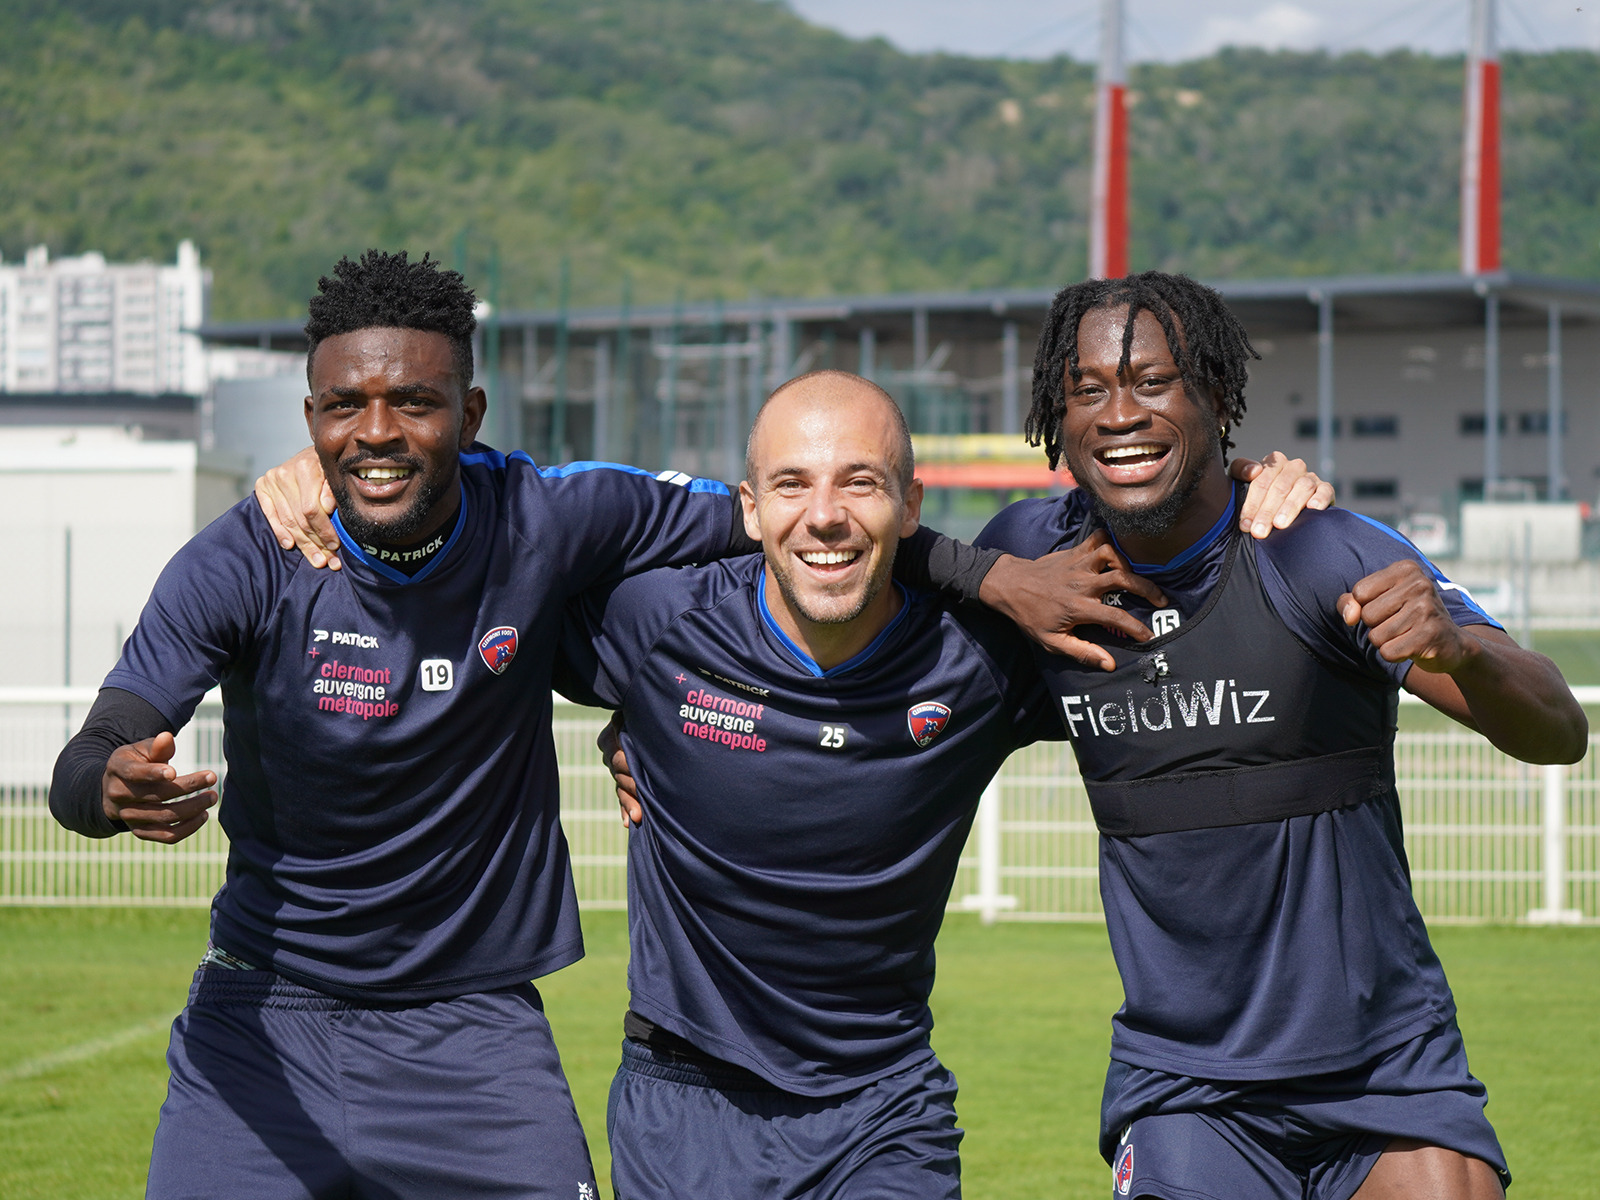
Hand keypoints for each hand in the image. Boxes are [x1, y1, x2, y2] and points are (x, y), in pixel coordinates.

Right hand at [102, 733, 218, 843]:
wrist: (114, 789)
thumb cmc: (135, 763)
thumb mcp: (140, 750)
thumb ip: (156, 747)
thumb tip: (167, 737)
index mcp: (117, 770)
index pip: (134, 773)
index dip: (153, 773)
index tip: (174, 772)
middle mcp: (119, 796)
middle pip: (156, 796)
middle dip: (187, 786)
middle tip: (212, 776)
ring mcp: (129, 816)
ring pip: (163, 817)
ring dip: (192, 808)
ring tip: (212, 796)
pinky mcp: (140, 831)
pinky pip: (165, 836)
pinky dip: (187, 828)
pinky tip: (203, 815)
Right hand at [255, 448, 340, 569]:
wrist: (313, 455)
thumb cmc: (329, 469)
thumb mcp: (336, 477)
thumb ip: (333, 491)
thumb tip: (327, 508)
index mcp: (306, 467)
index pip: (312, 509)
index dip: (324, 530)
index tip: (335, 546)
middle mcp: (284, 473)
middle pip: (299, 518)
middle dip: (315, 542)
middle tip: (328, 561)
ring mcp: (271, 479)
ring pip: (288, 520)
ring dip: (303, 544)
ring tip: (316, 560)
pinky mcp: (262, 486)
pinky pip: (270, 515)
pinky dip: (280, 532)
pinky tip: (290, 545)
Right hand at [597, 713, 641, 826]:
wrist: (645, 715)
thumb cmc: (641, 711)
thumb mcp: (632, 712)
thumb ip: (625, 717)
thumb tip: (622, 717)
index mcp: (609, 738)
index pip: (617, 755)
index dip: (628, 764)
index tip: (638, 770)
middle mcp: (610, 755)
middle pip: (619, 774)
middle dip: (633, 786)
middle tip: (644, 793)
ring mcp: (616, 770)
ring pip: (621, 789)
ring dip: (629, 803)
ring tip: (638, 817)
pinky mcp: (624, 781)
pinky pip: (622, 797)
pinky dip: (626, 809)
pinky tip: (628, 823)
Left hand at [979, 532, 1168, 670]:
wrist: (1010, 586)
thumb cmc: (1030, 616)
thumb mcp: (1052, 641)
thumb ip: (1082, 653)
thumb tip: (1109, 664)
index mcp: (1078, 607)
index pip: (1116, 617)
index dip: (1137, 628)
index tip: (1149, 636)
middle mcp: (1082, 583)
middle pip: (1123, 579)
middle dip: (1147, 588)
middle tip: (1161, 598)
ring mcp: (1078, 564)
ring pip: (1112, 554)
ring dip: (1128, 562)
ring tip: (1136, 574)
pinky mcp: (1074, 552)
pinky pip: (1098, 538)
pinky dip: (1111, 540)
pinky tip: (1118, 550)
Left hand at [1229, 452, 1334, 538]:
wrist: (1284, 505)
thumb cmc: (1260, 494)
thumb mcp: (1242, 480)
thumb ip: (1240, 469)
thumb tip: (1253, 470)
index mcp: (1274, 463)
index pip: (1261, 482)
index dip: (1252, 504)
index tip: (1245, 525)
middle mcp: (1293, 467)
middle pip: (1280, 488)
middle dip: (1267, 512)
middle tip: (1259, 531)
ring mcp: (1310, 477)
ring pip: (1302, 488)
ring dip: (1290, 507)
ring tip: (1280, 525)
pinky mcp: (1326, 488)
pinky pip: (1325, 490)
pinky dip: (1320, 498)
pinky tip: (1313, 508)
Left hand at [1338, 561, 1477, 672]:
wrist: (1449, 643)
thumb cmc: (1405, 618)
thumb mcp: (1377, 601)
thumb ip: (1350, 602)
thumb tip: (1349, 617)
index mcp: (1406, 569)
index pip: (1360, 592)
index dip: (1365, 607)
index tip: (1388, 608)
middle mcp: (1420, 585)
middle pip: (1367, 615)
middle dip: (1376, 626)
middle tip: (1400, 624)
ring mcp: (1427, 610)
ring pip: (1376, 636)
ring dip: (1386, 642)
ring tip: (1407, 635)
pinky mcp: (1430, 636)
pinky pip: (1388, 652)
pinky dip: (1395, 655)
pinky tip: (1413, 647)